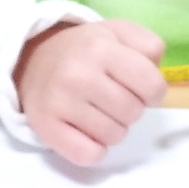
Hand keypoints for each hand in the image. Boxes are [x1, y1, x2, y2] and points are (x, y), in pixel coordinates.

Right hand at [14, 18, 166, 166]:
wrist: (32, 60)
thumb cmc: (84, 50)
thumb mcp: (118, 32)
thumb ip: (148, 45)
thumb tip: (156, 78)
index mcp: (101, 47)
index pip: (152, 86)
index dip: (153, 92)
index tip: (139, 89)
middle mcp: (78, 74)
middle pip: (133, 113)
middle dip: (130, 109)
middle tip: (112, 99)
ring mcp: (60, 102)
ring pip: (114, 136)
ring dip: (112, 129)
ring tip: (97, 112)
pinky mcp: (46, 127)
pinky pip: (89, 155)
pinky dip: (94, 150)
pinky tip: (86, 133)